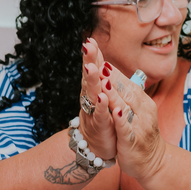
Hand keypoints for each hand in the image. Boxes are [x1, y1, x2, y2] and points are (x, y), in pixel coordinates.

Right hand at [78, 37, 116, 160]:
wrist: (95, 149)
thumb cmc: (102, 121)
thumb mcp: (102, 99)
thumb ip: (102, 81)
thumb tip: (102, 62)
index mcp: (93, 91)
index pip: (93, 70)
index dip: (92, 56)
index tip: (91, 39)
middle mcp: (90, 100)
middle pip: (89, 78)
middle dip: (89, 62)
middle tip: (88, 46)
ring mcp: (93, 113)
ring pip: (92, 95)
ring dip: (92, 81)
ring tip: (92, 68)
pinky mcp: (100, 127)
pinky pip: (101, 115)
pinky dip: (102, 107)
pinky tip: (102, 97)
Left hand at [101, 69, 165, 182]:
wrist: (152, 161)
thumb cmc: (140, 134)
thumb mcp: (136, 111)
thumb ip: (127, 93)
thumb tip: (113, 73)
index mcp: (141, 101)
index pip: (124, 80)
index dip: (110, 67)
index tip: (96, 52)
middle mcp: (142, 110)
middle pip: (124, 88)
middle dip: (109, 73)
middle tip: (96, 58)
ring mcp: (138, 125)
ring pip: (124, 105)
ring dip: (113, 92)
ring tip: (102, 78)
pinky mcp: (133, 140)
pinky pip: (126, 128)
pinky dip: (121, 119)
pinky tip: (115, 111)